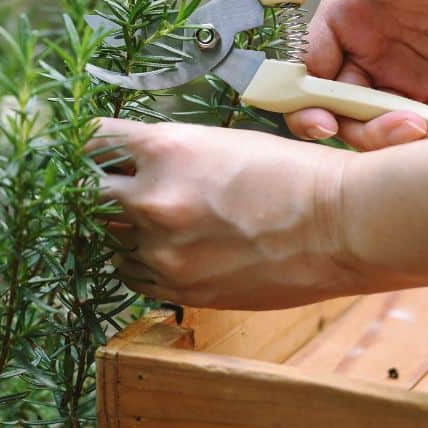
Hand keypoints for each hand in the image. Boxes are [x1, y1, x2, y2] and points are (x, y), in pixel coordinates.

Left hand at [91, 117, 363, 309]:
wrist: (340, 225)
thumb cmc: (291, 173)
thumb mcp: (221, 142)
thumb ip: (168, 155)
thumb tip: (132, 163)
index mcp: (165, 148)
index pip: (91, 141)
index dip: (88, 144)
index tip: (90, 149)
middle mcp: (153, 198)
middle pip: (88, 193)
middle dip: (100, 188)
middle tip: (116, 186)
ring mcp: (162, 249)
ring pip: (109, 237)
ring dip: (121, 228)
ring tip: (155, 219)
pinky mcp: (178, 287)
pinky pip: (130, 274)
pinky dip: (139, 261)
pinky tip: (166, 248)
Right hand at [286, 0, 427, 148]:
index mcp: (350, 14)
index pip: (310, 64)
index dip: (305, 95)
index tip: (323, 116)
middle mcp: (369, 49)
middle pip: (337, 106)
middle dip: (350, 127)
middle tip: (388, 127)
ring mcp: (406, 76)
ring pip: (378, 125)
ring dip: (391, 139)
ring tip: (425, 130)